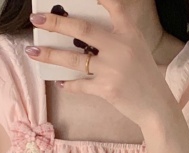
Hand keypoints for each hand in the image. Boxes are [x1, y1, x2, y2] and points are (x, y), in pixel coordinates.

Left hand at [26, 0, 176, 128]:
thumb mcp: (136, 48)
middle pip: (83, 31)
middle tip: (36, 20)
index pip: (115, 7)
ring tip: (32, 51)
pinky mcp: (107, 90)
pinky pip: (81, 85)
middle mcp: (121, 48)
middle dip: (56, 24)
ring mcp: (113, 70)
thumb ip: (116, 37)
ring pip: (75, 60)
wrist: (156, 107)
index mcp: (130, 34)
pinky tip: (59, 81)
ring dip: (50, 55)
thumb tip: (81, 36)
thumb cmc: (144, 76)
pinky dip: (68, 84)